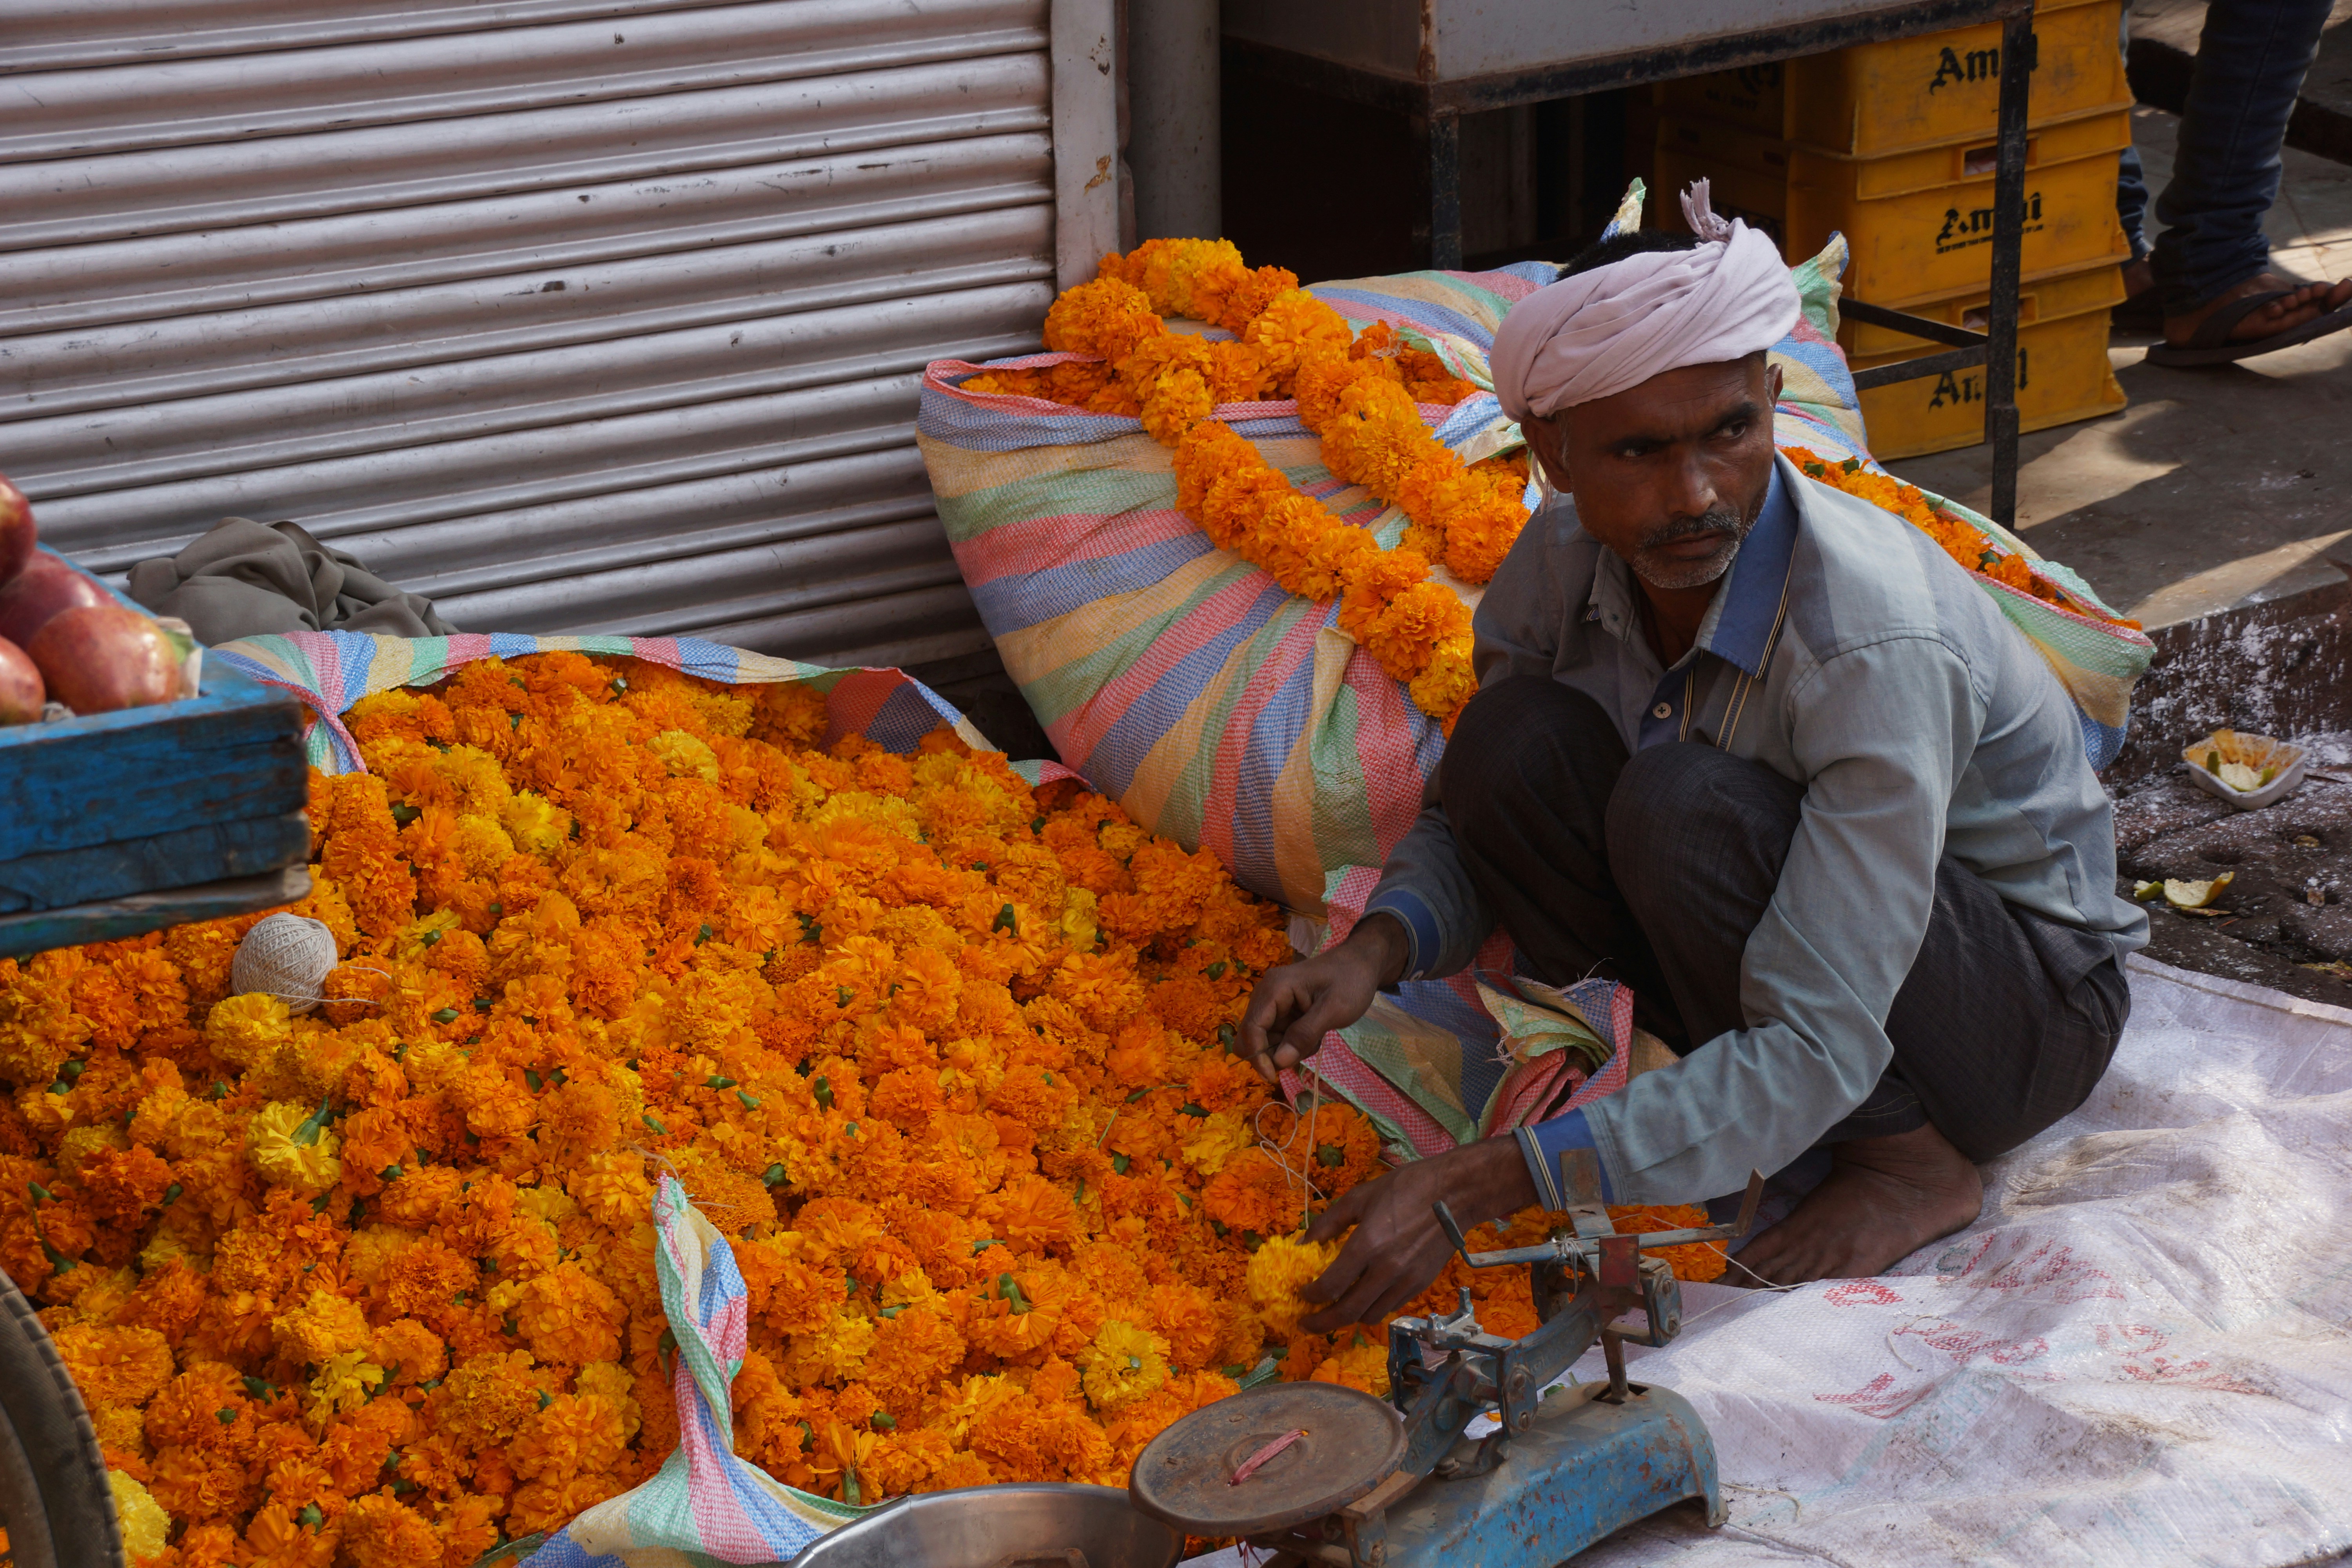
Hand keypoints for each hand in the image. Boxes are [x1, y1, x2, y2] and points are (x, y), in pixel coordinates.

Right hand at [1236, 914, 1408, 1085]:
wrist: (1362, 963)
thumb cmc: (1351, 981)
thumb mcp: (1333, 1010)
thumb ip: (1305, 1034)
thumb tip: (1279, 1061)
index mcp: (1275, 988)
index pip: (1252, 1028)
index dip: (1257, 1056)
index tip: (1273, 1077)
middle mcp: (1267, 995)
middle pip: (1252, 1036)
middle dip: (1274, 1053)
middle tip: (1305, 1051)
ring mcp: (1274, 1003)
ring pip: (1266, 1040)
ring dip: (1288, 1048)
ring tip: (1317, 1037)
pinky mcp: (1283, 1011)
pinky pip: (1279, 1037)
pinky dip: (1294, 1043)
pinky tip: (1315, 1034)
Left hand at [1296, 1135, 1536, 1331]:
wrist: (1456, 1194)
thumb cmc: (1405, 1188)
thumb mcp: (1360, 1197)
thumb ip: (1328, 1223)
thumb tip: (1302, 1245)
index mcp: (1367, 1244)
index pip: (1331, 1286)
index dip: (1311, 1296)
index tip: (1302, 1294)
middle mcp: (1386, 1270)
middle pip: (1348, 1312)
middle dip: (1322, 1323)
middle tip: (1307, 1323)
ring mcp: (1406, 1281)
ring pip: (1371, 1316)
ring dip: (1350, 1316)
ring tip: (1337, 1308)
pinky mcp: (1421, 1285)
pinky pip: (1391, 1307)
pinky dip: (1374, 1307)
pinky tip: (1366, 1295)